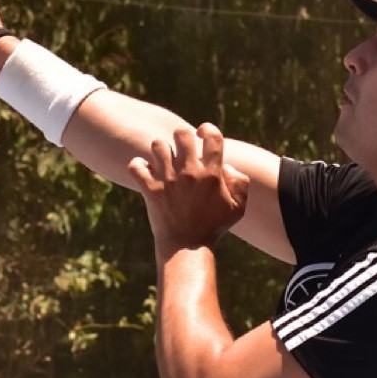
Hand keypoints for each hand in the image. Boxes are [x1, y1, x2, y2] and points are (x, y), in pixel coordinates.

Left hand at [128, 124, 249, 251]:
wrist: (187, 248)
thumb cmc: (214, 227)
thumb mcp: (238, 208)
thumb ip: (240, 182)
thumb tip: (226, 165)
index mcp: (211, 174)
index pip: (212, 136)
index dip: (208, 129)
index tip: (202, 135)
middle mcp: (189, 173)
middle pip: (181, 134)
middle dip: (181, 136)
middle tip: (181, 148)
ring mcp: (168, 180)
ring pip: (157, 145)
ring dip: (160, 150)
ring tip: (163, 161)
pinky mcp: (150, 190)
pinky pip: (136, 165)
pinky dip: (138, 165)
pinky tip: (146, 172)